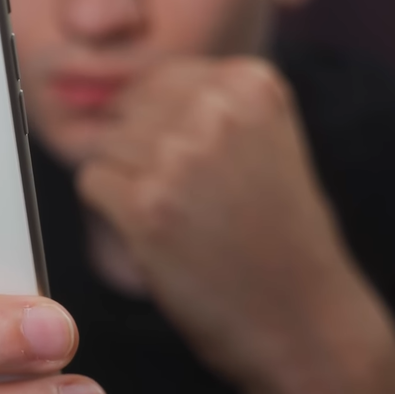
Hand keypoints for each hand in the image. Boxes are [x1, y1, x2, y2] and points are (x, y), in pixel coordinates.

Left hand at [78, 58, 394, 393]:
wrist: (304, 318)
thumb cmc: (278, 233)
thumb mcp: (261, 139)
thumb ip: (201, 103)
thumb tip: (115, 86)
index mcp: (249, 83)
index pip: (156, 77)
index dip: (156, 122)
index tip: (187, 160)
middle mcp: (214, 109)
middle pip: (125, 108)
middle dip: (137, 150)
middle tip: (180, 196)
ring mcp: (177, 156)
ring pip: (104, 144)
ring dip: (125, 180)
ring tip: (174, 215)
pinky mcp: (145, 205)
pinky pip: (91, 181)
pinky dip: (110, 209)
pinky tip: (155, 231)